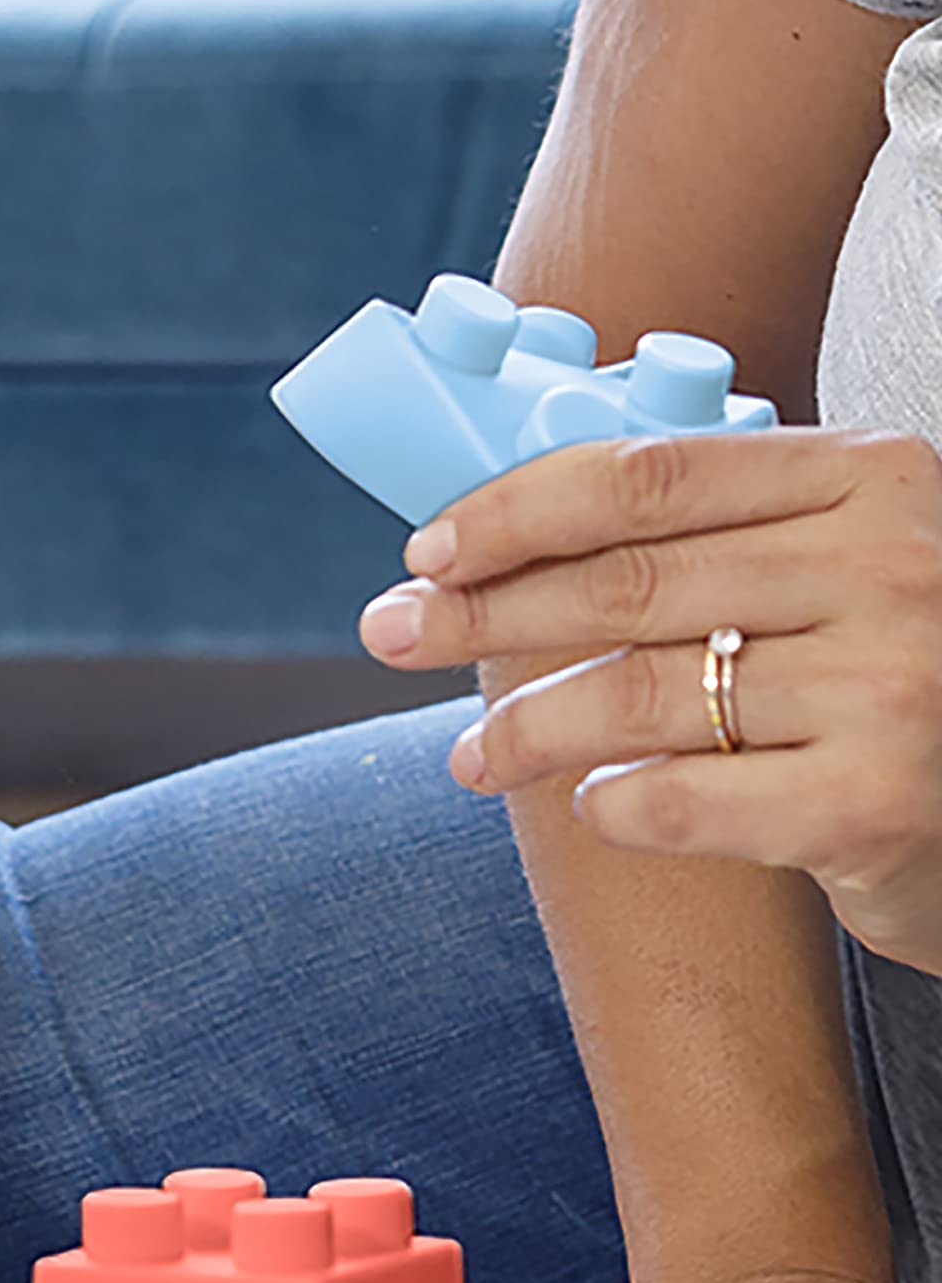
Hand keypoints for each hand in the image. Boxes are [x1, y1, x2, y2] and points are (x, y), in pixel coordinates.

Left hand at [357, 426, 941, 970]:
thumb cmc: (913, 671)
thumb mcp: (850, 558)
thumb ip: (724, 530)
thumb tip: (502, 533)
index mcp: (873, 477)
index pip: (648, 480)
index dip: (516, 512)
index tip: (427, 550)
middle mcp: (891, 567)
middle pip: (625, 584)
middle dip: (484, 612)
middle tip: (392, 632)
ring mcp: (893, 686)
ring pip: (637, 695)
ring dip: (526, 724)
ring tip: (473, 753)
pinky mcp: (882, 805)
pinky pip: (688, 796)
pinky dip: (616, 803)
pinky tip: (591, 805)